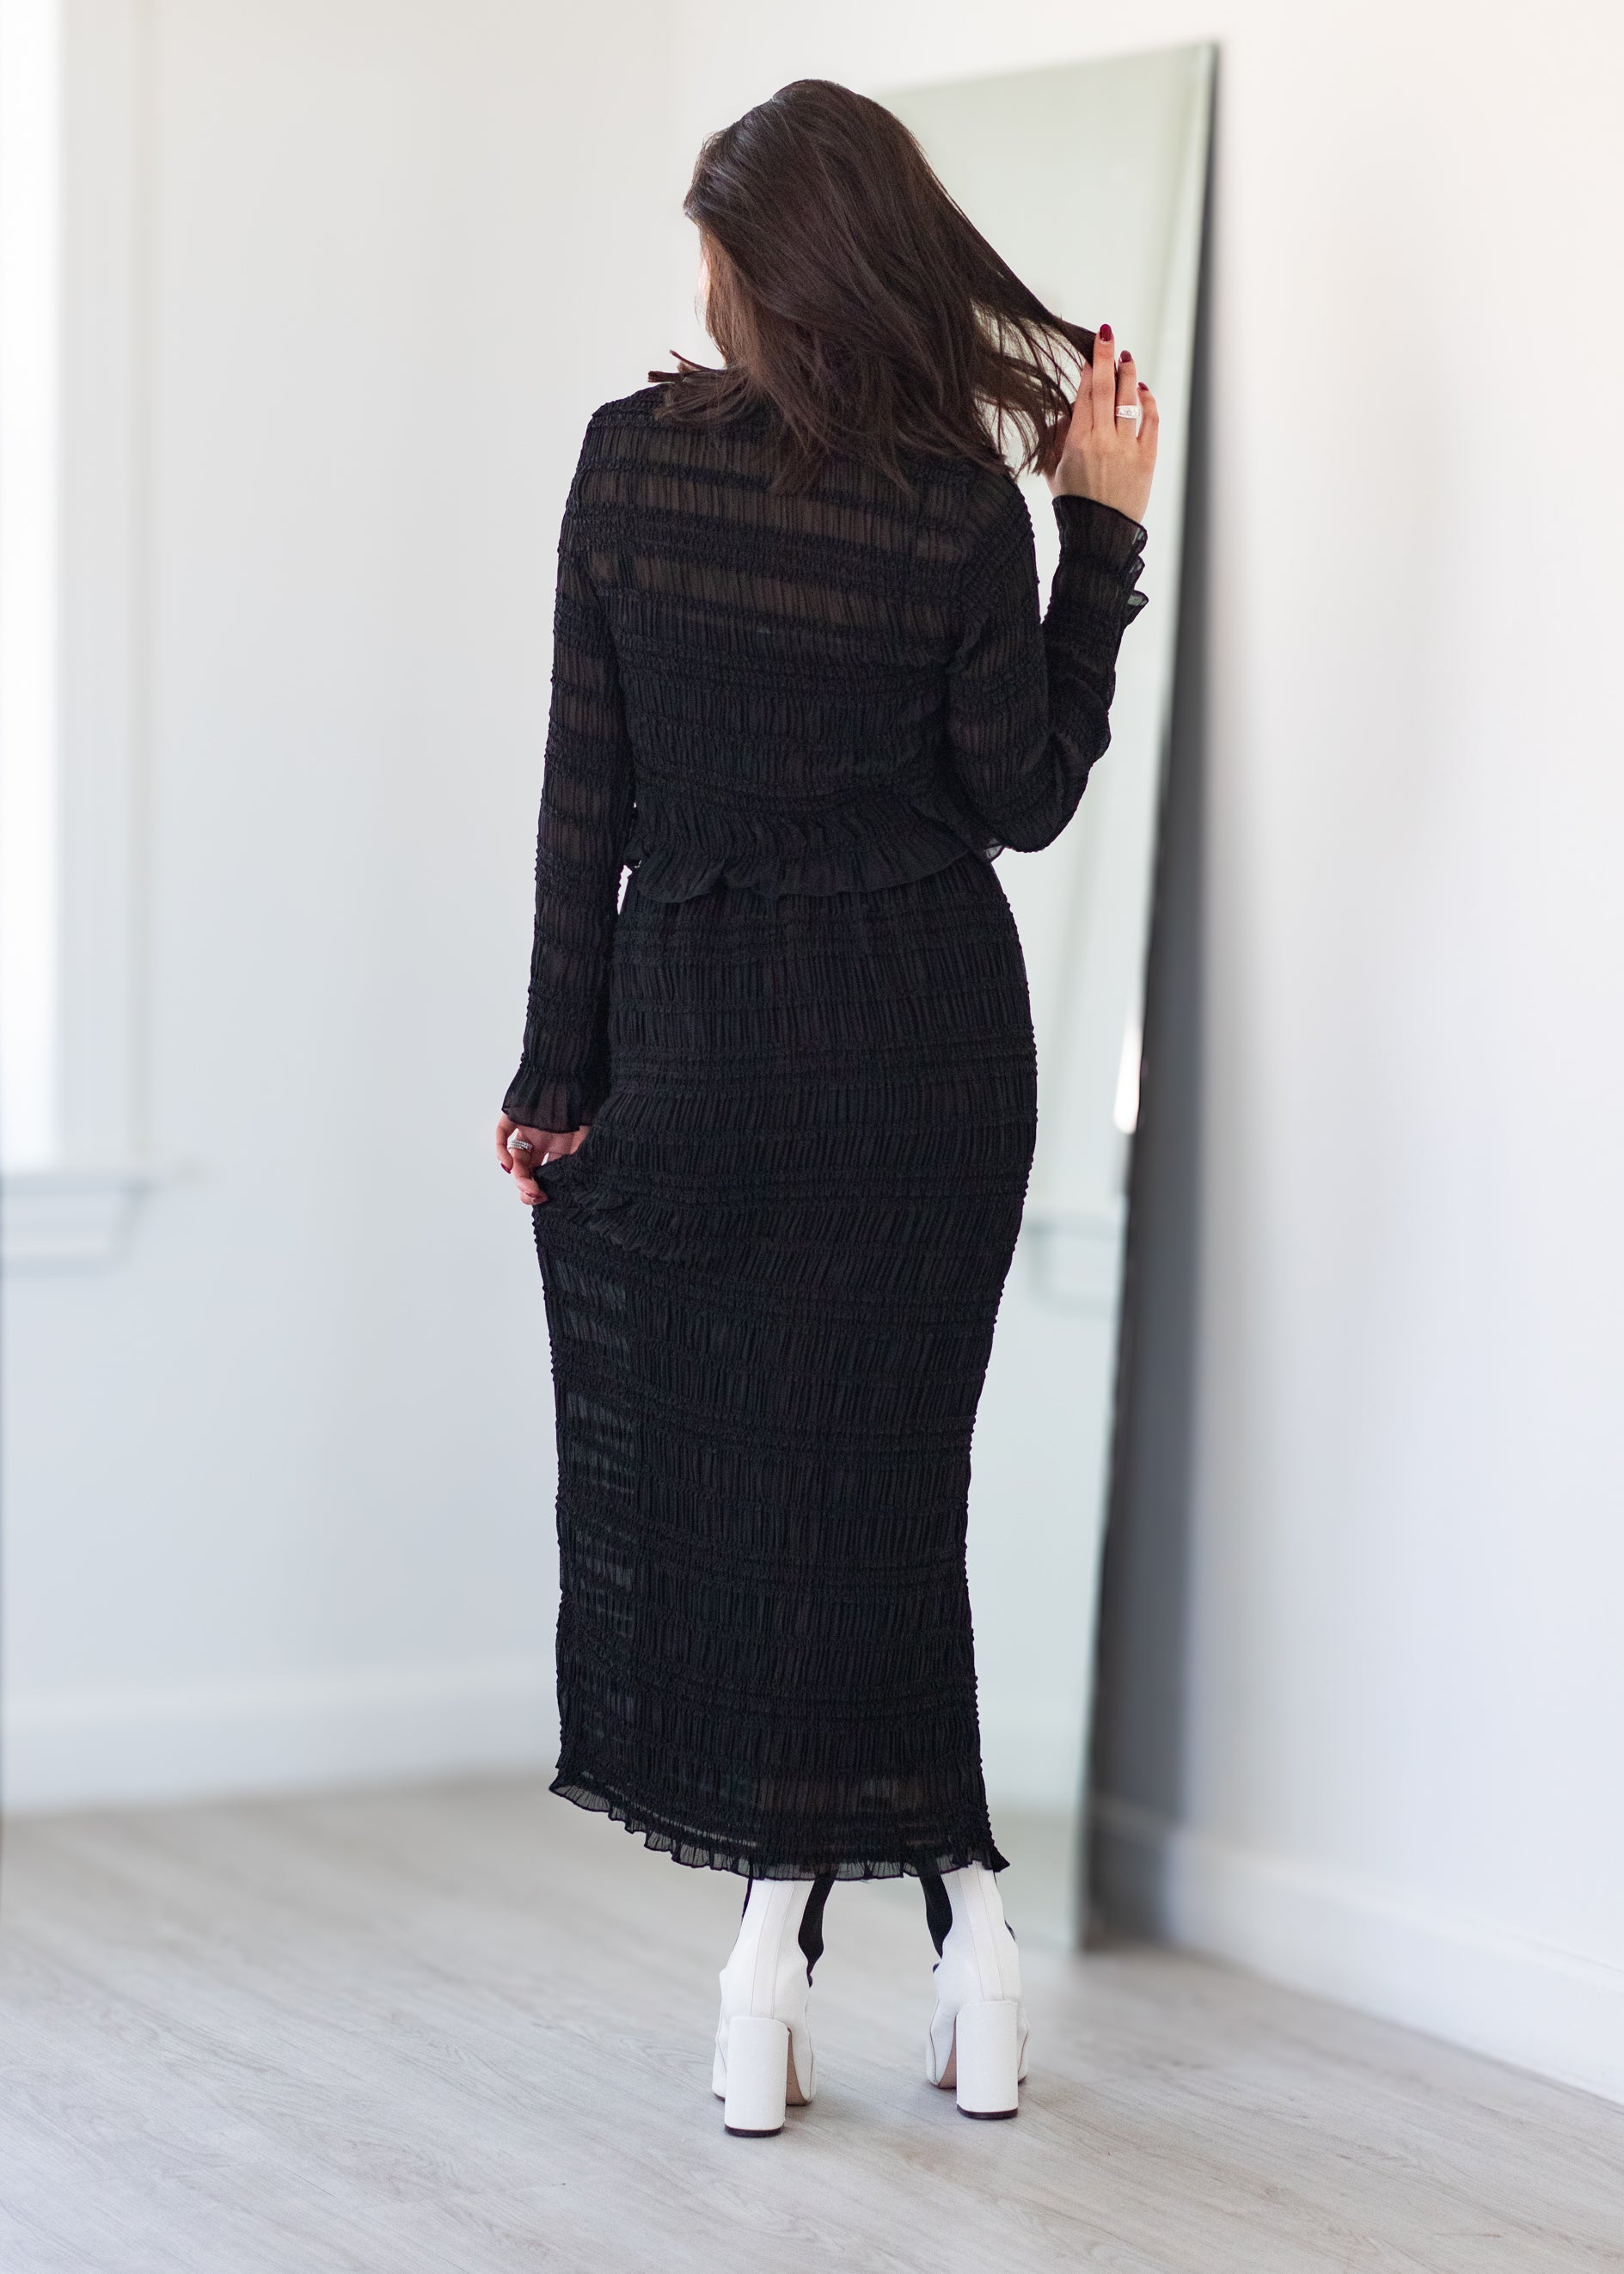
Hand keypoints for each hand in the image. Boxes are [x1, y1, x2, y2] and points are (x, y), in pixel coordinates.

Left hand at [495, 1113, 588, 1204]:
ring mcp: (528, 1127)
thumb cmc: (587, 1105)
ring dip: (518, 1175)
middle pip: (529, 1168)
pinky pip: (502, 1135)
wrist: (573, 1073)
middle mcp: (543, 1138)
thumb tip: (576, 1192)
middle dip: (528, 1186)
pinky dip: (501, 1152)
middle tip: (533, 1196)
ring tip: (525, 1186)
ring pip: (516, 1156)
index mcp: (562, 1145)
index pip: (547, 1172)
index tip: (545, 1198)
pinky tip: (507, 1166)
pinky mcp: (514, 1115)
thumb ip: (580, 1164)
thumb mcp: (589, 1142)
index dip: (544, 1187)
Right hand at [1045, 323, 1157, 525]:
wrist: (1100, 536)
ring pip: (1130, 399)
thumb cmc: (1076, 507)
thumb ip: (1058, 439)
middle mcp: (1103, 440)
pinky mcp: (1147, 457)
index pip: (1084, 395)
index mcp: (1077, 442)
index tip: (1090, 354)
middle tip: (1108, 335)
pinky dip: (1148, 402)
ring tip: (1126, 357)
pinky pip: (1150, 421)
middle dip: (1107, 357)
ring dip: (1129, 373)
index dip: (1089, 369)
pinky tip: (1142, 389)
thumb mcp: (1055, 472)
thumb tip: (1065, 413)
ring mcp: (1127, 447)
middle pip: (1106, 388)